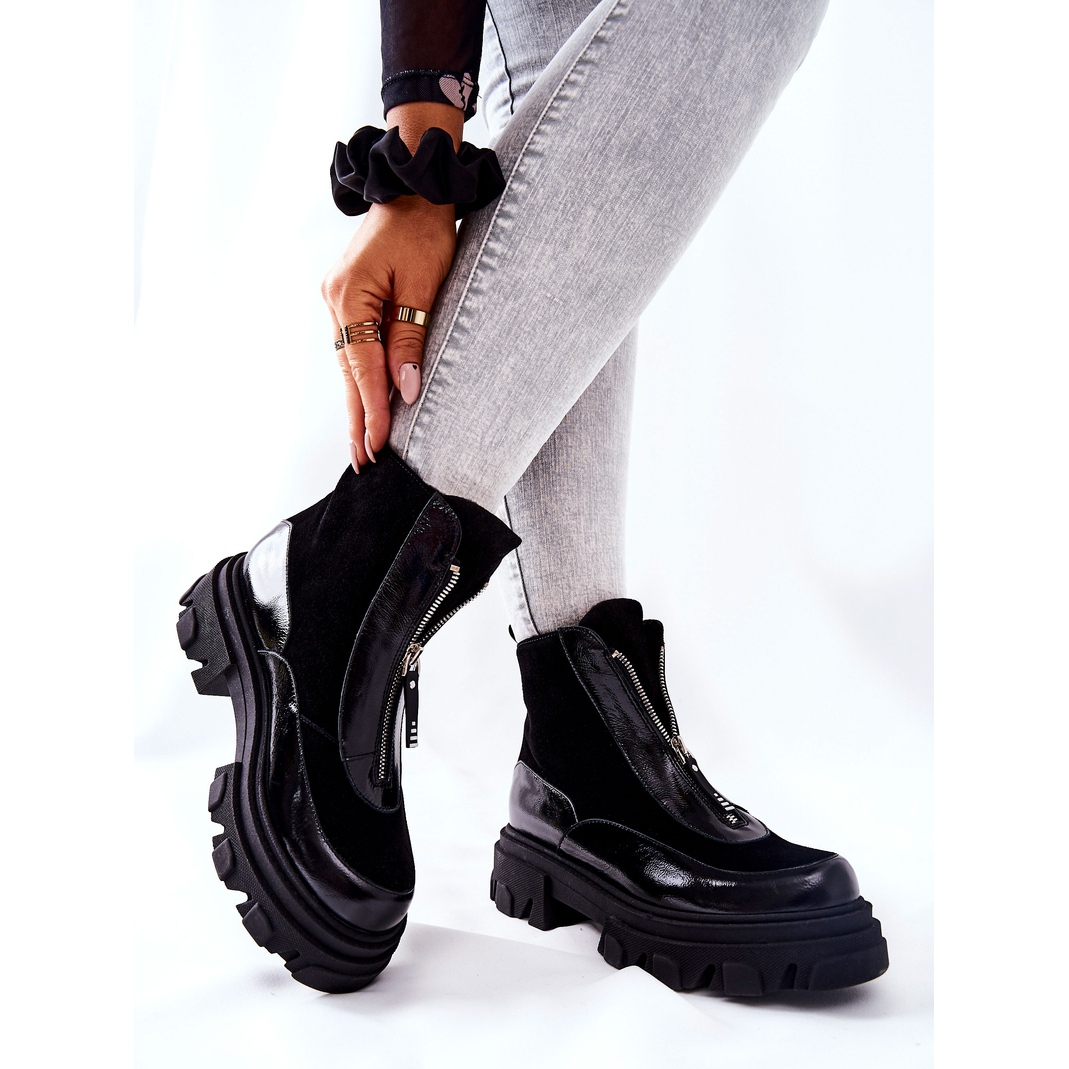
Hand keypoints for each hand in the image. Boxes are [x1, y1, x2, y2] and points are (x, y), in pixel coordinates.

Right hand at [321, 196, 455, 467]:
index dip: (373, 408)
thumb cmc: (424, 229)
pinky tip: (365, 403)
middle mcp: (335, 300)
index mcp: (349, 295)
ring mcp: (337, 299)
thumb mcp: (424, 285)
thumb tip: (406, 388)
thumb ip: (411, 338)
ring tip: (363, 443)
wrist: (414, 189)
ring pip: (348, 363)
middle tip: (363, 461)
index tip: (379, 444)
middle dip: (357, 417)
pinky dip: (360, 377)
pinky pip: (353, 347)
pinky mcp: (348, 298)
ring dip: (357, 402)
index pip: (363, 365)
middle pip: (348, 371)